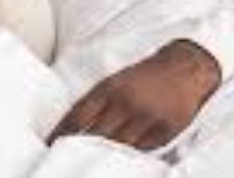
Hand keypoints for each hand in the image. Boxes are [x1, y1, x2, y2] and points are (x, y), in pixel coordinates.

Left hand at [47, 40, 220, 149]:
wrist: (183, 68)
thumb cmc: (144, 75)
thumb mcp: (116, 80)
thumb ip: (97, 101)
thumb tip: (74, 125)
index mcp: (109, 87)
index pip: (79, 114)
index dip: (62, 132)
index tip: (50, 143)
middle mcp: (125, 103)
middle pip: (95, 134)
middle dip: (80, 148)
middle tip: (66, 158)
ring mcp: (146, 118)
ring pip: (118, 147)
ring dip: (104, 155)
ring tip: (89, 164)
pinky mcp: (164, 132)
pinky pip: (141, 151)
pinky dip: (129, 157)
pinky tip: (119, 163)